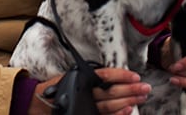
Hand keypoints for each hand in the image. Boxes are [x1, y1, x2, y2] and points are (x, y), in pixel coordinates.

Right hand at [30, 68, 149, 114]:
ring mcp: (87, 105)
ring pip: (110, 105)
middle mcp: (85, 92)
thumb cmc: (59, 87)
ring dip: (127, 101)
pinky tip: (128, 111)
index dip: (121, 76)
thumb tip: (116, 75)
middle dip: (130, 90)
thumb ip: (92, 75)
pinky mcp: (86, 114)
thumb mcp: (74, 75)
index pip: (105, 75)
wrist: (41, 104)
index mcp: (83, 78)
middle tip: (145, 88)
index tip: (135, 76)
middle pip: (111, 91)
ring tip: (141, 98)